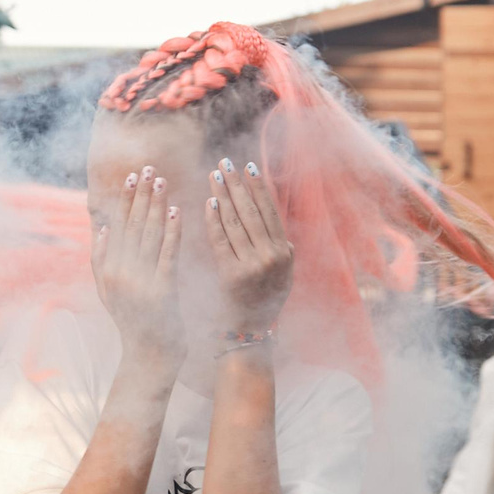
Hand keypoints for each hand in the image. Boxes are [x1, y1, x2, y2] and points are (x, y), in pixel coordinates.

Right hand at [93, 166, 182, 372]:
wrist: (149, 357)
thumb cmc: (133, 323)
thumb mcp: (108, 293)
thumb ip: (101, 261)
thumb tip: (101, 229)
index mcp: (108, 271)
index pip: (117, 227)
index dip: (124, 200)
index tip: (131, 177)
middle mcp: (120, 274)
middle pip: (131, 226)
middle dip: (140, 195)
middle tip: (148, 168)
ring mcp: (140, 282)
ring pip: (148, 235)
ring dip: (156, 205)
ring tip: (162, 181)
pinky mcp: (162, 290)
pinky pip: (168, 254)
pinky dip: (172, 231)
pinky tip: (177, 211)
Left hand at [204, 156, 293, 336]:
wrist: (250, 331)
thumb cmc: (264, 298)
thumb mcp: (282, 271)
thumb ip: (279, 244)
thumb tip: (272, 214)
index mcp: (284, 252)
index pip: (269, 211)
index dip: (257, 186)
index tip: (247, 165)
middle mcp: (272, 256)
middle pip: (252, 212)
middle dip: (237, 184)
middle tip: (225, 163)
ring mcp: (252, 266)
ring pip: (235, 222)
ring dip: (223, 196)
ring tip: (214, 176)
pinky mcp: (231, 275)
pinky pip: (220, 241)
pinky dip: (214, 220)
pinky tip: (209, 202)